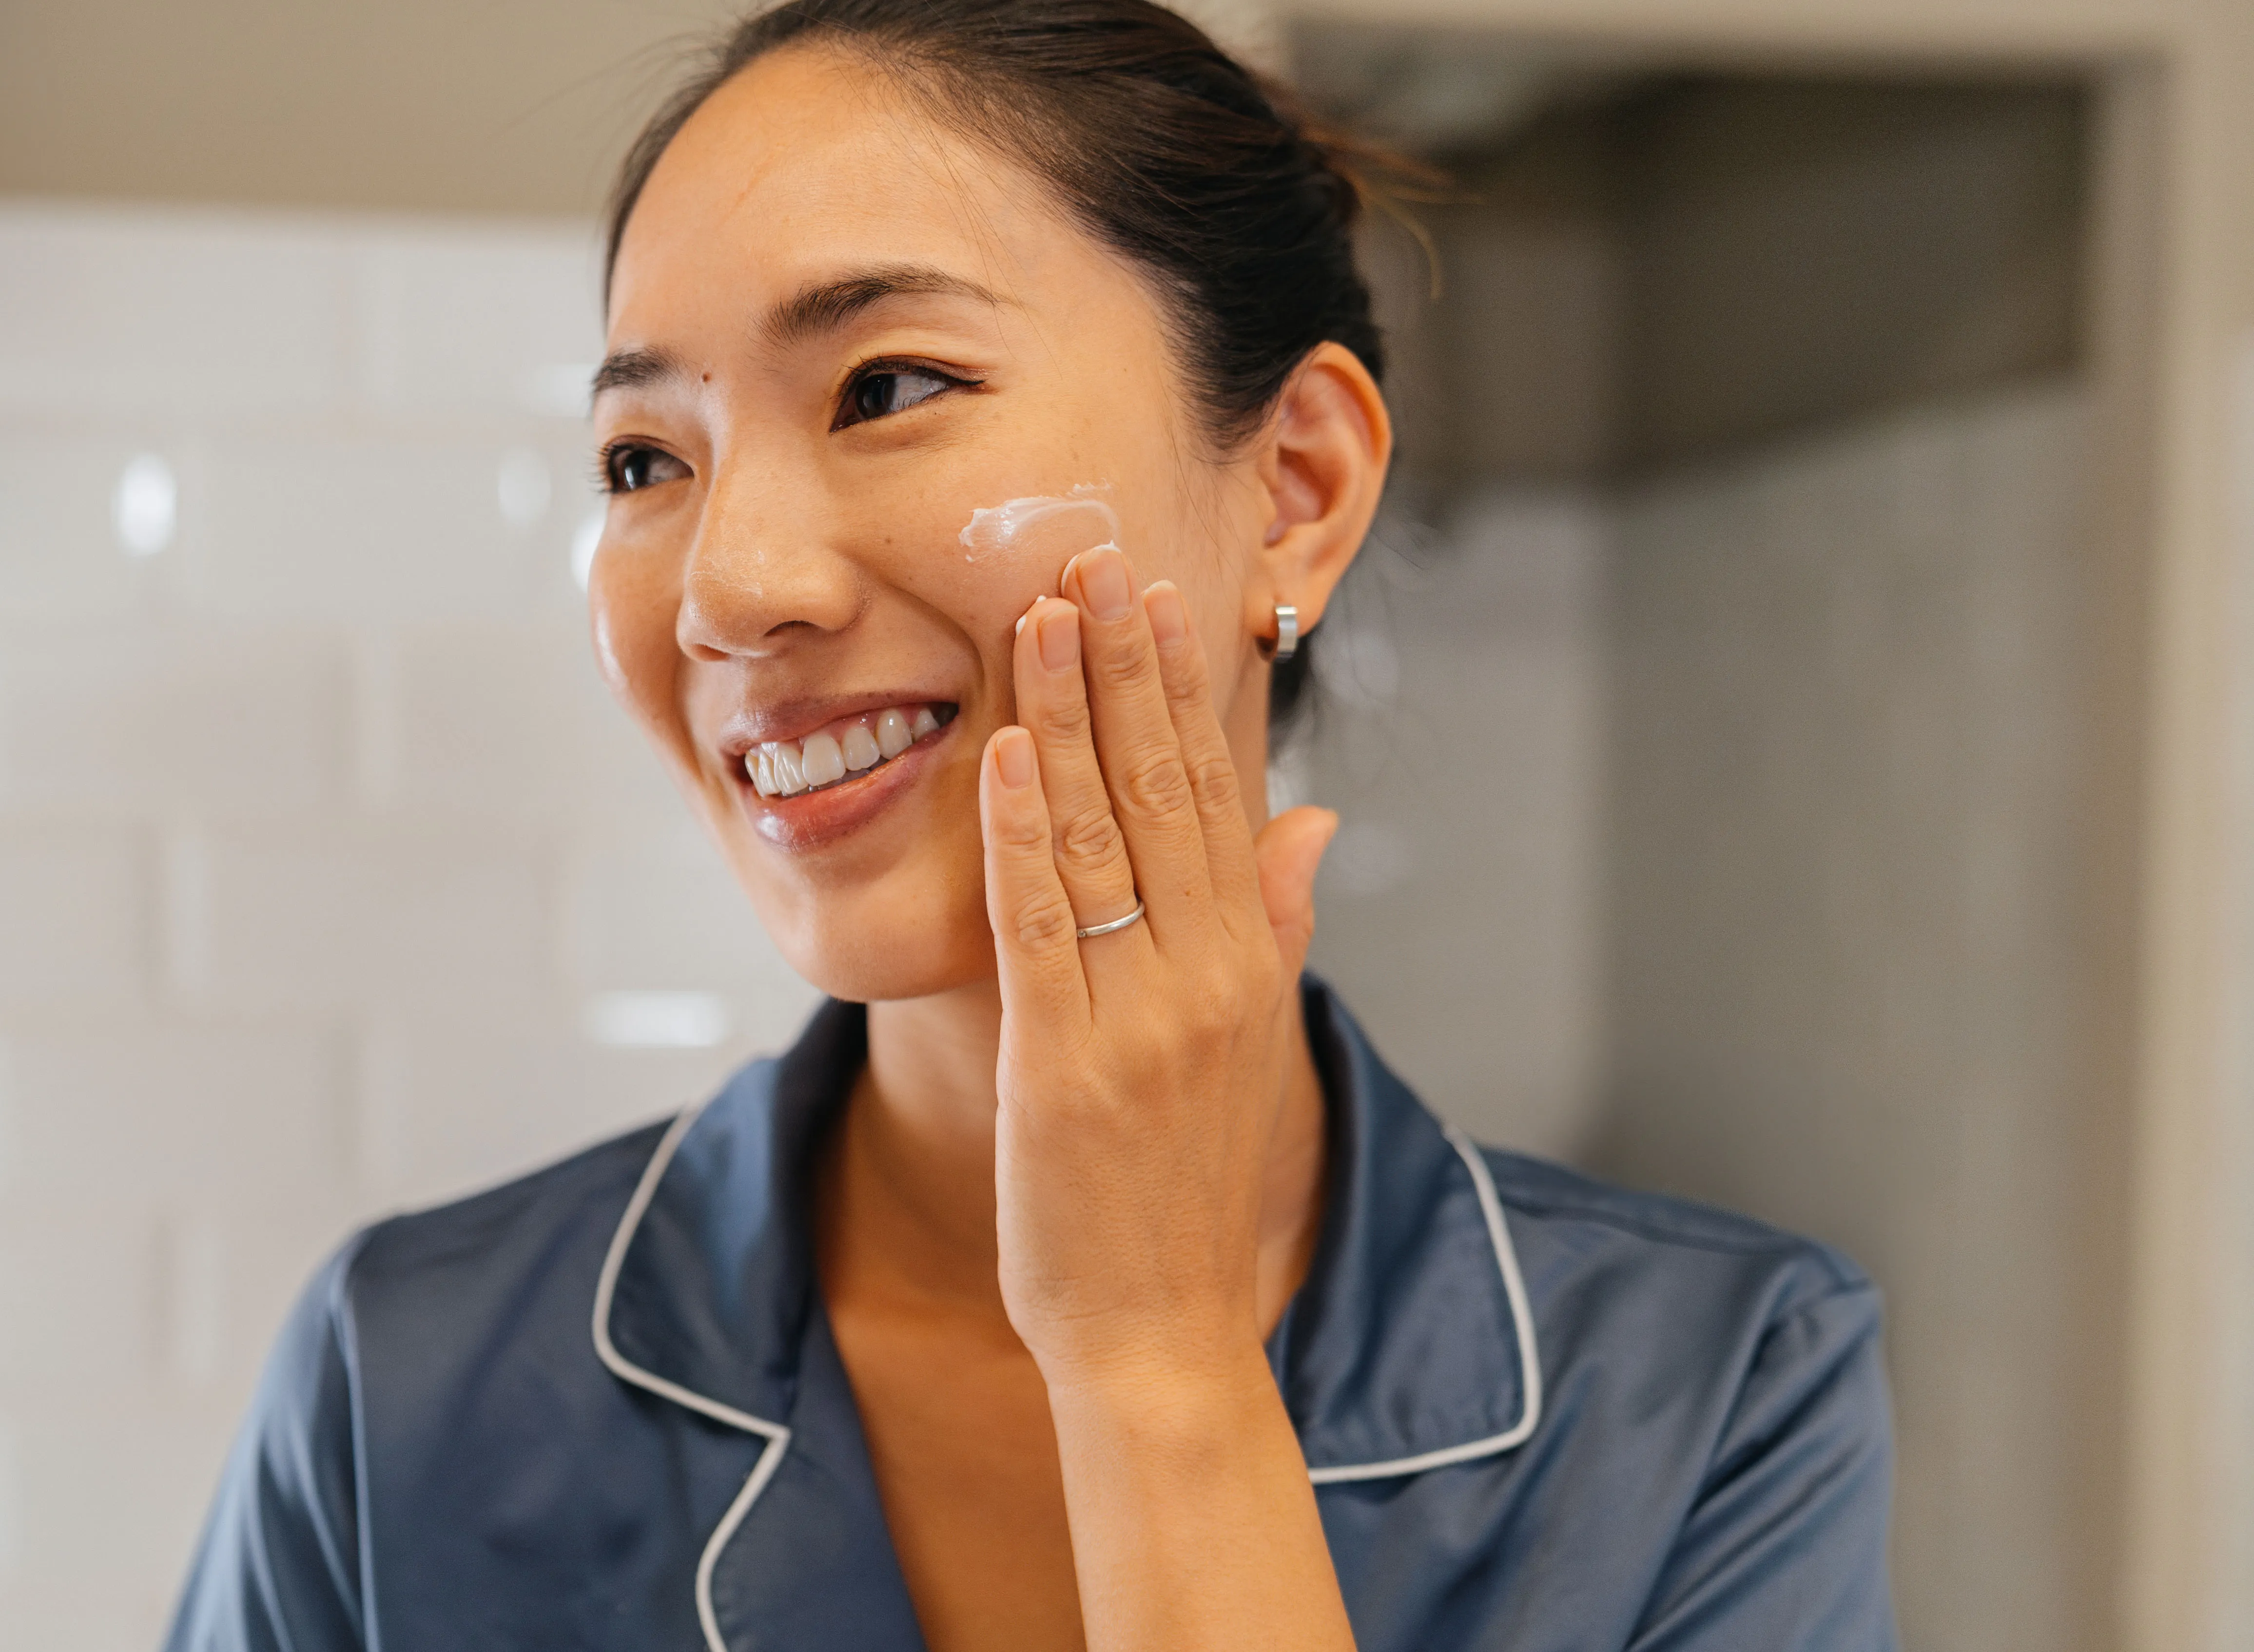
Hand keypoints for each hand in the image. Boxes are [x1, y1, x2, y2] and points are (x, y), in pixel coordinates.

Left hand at [978, 543, 1338, 1393]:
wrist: (1163, 1329)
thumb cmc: (1186, 1186)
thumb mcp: (1253, 1043)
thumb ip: (1277, 920)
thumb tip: (1313, 818)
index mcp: (1247, 963)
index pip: (1216, 794)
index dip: (1183, 691)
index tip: (1160, 598)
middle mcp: (1206, 977)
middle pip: (1164, 792)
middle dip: (1126, 671)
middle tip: (1096, 562)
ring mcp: (1139, 1020)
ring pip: (1103, 837)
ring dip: (1068, 720)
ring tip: (1041, 619)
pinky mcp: (1063, 1066)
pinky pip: (1040, 928)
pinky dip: (1023, 836)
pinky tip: (1005, 757)